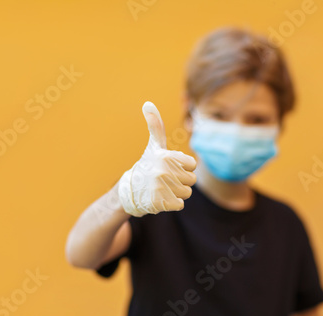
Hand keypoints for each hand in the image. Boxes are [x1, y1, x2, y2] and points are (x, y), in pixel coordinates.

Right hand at [118, 101, 196, 216]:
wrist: (129, 190)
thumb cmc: (147, 166)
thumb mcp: (153, 146)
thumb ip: (155, 126)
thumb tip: (148, 103)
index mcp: (165, 156)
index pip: (193, 165)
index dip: (184, 167)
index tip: (170, 167)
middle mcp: (163, 171)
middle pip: (191, 180)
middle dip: (181, 181)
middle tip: (165, 179)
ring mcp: (161, 187)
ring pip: (187, 193)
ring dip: (177, 193)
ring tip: (163, 188)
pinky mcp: (160, 202)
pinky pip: (180, 204)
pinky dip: (173, 203)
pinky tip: (161, 198)